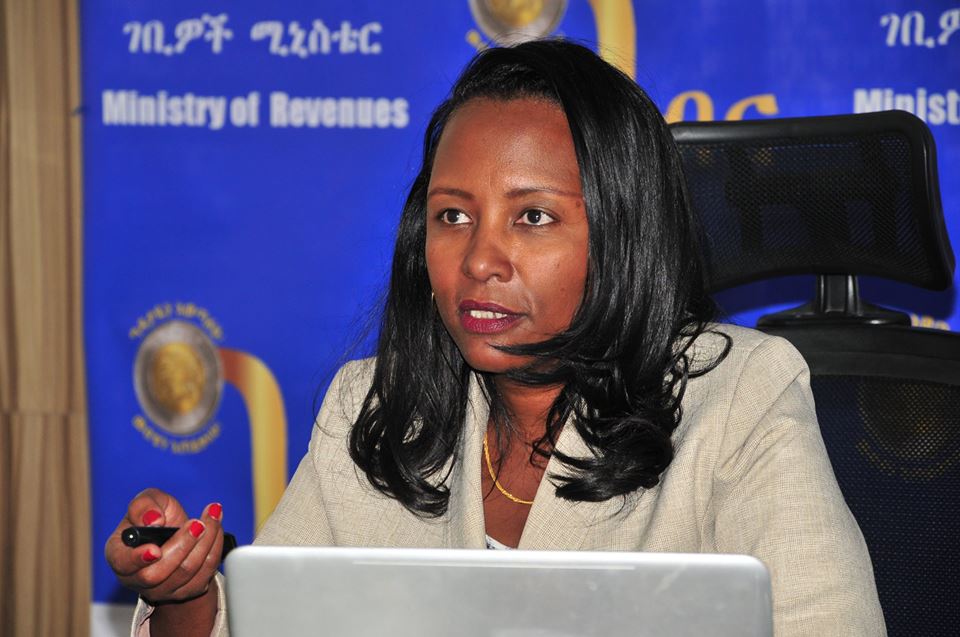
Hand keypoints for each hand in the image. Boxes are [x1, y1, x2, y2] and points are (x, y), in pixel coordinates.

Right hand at [105, 488, 223, 604]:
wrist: (179, 531)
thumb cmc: (157, 516)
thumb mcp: (147, 500)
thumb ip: (143, 505)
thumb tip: (152, 520)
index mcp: (119, 555)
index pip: (123, 564)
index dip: (138, 559)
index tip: (155, 549)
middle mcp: (137, 578)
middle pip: (158, 573)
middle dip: (182, 545)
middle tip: (198, 523)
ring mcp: (162, 589)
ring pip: (185, 573)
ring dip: (204, 543)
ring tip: (212, 518)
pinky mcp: (186, 591)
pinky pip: (204, 574)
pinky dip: (214, 549)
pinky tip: (216, 530)